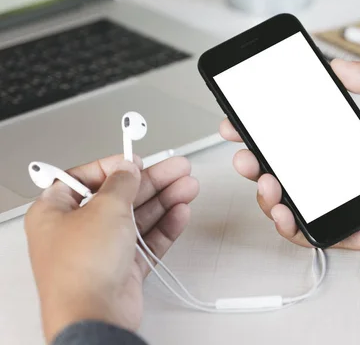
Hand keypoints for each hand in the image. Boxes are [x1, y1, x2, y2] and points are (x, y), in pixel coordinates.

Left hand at [25, 155, 198, 341]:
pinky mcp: (122, 269)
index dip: (113, 167)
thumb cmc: (80, 269)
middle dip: (152, 182)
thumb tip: (127, 168)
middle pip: (120, 197)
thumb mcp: (104, 208)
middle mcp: (76, 231)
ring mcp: (101, 251)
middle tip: (176, 169)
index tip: (136, 160)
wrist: (95, 314)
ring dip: (164, 201)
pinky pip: (146, 242)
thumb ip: (121, 183)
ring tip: (187, 186)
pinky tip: (180, 212)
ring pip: (137, 219)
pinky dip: (165, 227)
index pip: (84, 178)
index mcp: (56, 212)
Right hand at [221, 59, 359, 252]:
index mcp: (346, 141)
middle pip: (282, 167)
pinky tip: (284, 212)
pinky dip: (288, 225)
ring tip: (267, 181)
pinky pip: (309, 231)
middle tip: (244, 154)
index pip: (295, 134)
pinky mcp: (347, 227)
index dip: (265, 129)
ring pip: (288, 200)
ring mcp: (340, 200)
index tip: (243, 120)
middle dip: (253, 160)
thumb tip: (336, 64)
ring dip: (266, 192)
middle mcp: (337, 170)